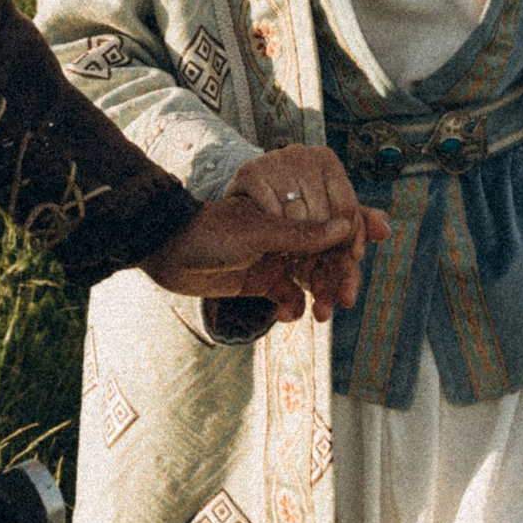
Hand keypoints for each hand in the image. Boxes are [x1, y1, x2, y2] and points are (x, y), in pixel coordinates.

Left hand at [142, 146, 386, 323]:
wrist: (164, 252)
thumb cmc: (208, 231)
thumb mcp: (257, 232)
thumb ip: (300, 233)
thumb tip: (345, 226)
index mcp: (288, 207)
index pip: (332, 221)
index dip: (350, 240)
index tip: (358, 258)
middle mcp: (286, 230)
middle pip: (327, 254)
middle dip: (338, 277)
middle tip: (347, 300)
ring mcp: (275, 256)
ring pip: (311, 278)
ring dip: (319, 297)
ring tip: (321, 316)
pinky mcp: (261, 281)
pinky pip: (288, 297)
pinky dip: (292, 307)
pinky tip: (288, 315)